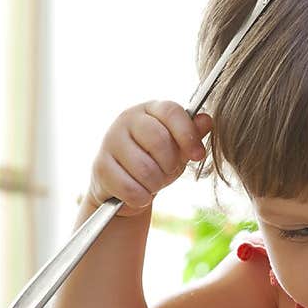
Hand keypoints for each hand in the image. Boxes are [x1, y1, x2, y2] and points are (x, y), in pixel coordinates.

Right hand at [87, 101, 212, 216]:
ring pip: (145, 169)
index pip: (171, 112)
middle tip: (167, 172)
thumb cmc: (155, 162)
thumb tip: (206, 120)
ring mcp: (110, 141)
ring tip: (152, 183)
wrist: (124, 188)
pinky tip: (139, 194)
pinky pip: (130, 188)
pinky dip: (141, 197)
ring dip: (155, 184)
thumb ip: (192, 134)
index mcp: (149, 109)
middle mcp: (127, 120)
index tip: (198, 155)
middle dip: (170, 165)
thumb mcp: (178, 148)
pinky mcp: (100, 166)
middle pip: (159, 141)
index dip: (188, 135)